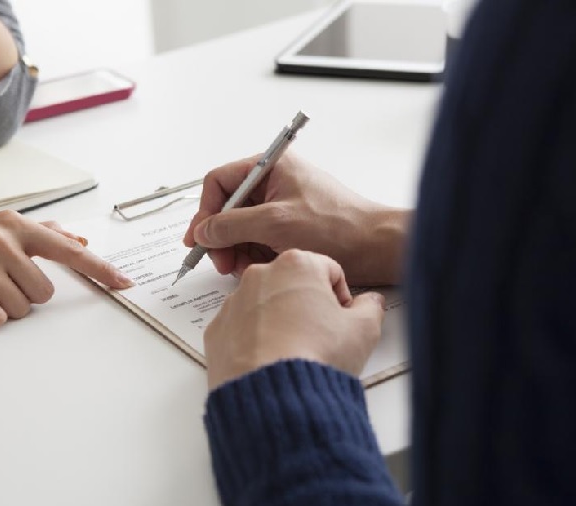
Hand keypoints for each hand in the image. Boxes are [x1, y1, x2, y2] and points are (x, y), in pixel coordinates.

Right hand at [0, 210, 132, 328]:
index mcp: (15, 226)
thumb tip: (79, 240)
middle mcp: (0, 240)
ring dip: (4, 307)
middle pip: (44, 292)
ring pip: (21, 309)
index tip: (125, 282)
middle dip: (25, 296)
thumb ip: (42, 234)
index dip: (100, 269)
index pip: (68, 251)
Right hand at [183, 152, 409, 284]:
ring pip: (241, 228)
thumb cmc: (337, 227)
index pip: (220, 182)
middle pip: (227, 208)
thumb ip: (231, 226)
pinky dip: (254, 256)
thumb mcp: (275, 224)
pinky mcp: (288, 228)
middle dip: (222, 237)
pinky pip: (258, 240)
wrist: (377, 248)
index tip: (199, 239)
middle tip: (222, 262)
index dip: (205, 211)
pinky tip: (262, 268)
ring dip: (238, 250)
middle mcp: (274, 182)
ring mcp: (281, 206)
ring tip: (246, 268)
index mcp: (271, 166)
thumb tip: (202, 231)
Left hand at [204, 249, 384, 389]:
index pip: (328, 270)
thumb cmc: (314, 357)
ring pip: (263, 305)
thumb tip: (370, 303)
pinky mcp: (216, 331)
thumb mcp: (363, 331)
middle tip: (320, 336)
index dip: (341, 296)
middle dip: (307, 305)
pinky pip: (240, 329)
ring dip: (279, 322)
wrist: (273, 396)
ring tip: (294, 352)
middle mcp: (259, 276)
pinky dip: (254, 340)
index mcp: (296, 264)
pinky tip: (270, 361)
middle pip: (292, 284)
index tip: (342, 318)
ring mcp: (233, 303)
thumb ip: (370, 308)